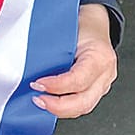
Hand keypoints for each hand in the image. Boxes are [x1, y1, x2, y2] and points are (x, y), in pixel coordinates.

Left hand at [30, 3, 117, 118]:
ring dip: (59, 110)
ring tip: (41, 101)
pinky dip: (65, 107)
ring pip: (83, 108)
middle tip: (38, 99)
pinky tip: (50, 103)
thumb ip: (52, 52)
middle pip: (84, 102)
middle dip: (57, 106)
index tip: (37, 84)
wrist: (95, 25)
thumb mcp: (66, 32)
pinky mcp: (97, 91)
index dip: (56, 86)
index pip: (78, 80)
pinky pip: (82, 105)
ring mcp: (103, 84)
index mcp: (100, 56)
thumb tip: (29, 69)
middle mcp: (105, 74)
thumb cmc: (81, 26)